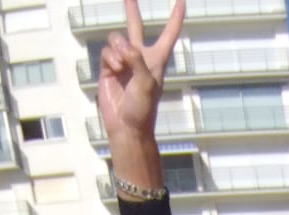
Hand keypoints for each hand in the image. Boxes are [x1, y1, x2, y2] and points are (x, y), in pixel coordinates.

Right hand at [96, 0, 182, 151]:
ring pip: (116, 39)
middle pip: (136, 27)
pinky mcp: (109, 67)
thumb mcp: (146, 83)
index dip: (175, 17)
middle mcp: (140, 58)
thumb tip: (122, 45)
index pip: (168, 34)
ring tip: (121, 66)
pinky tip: (114, 71)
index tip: (181, 1)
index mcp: (157, 60)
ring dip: (118, 49)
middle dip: (131, 10)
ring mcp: (123, 62)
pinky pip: (107, 51)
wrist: (126, 127)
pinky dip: (110, 58)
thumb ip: (136, 59)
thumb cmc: (142, 109)